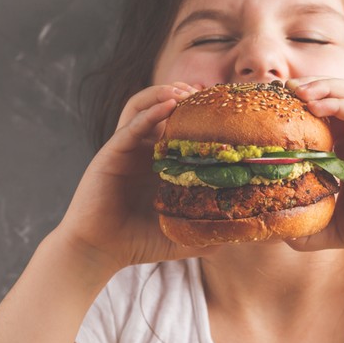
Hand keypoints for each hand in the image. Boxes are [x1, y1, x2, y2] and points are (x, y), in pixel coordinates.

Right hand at [55, 82, 215, 271]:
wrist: (99, 251)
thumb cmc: (138, 242)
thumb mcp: (181, 234)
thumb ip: (207, 229)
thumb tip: (244, 233)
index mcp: (159, 163)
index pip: (179, 126)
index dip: (198, 112)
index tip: (222, 104)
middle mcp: (143, 150)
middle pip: (161, 108)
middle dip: (183, 94)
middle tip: (205, 91)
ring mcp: (126, 149)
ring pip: (143, 107)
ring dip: (163, 92)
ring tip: (185, 90)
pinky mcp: (111, 153)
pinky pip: (131, 126)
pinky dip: (150, 112)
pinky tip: (168, 104)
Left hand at [284, 77, 343, 255]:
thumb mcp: (332, 229)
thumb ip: (307, 229)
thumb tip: (279, 233)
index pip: (327, 111)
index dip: (302, 102)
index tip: (276, 103)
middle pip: (338, 93)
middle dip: (311, 85)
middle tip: (283, 87)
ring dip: (324, 86)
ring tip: (297, 90)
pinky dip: (337, 104)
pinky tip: (315, 107)